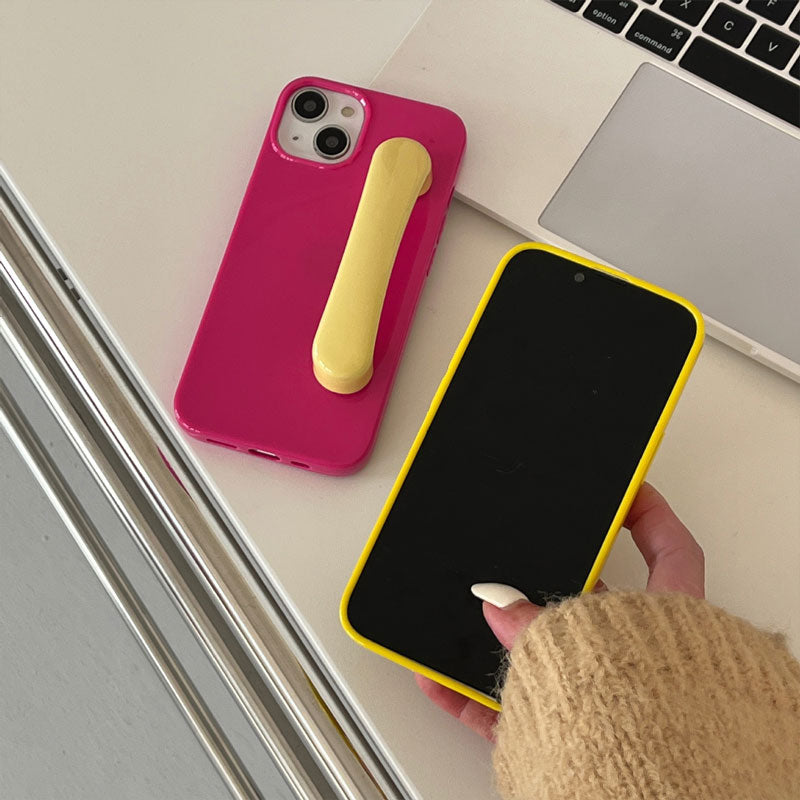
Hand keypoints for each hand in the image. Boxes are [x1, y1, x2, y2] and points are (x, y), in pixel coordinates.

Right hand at [415, 482, 704, 740]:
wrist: (644, 796)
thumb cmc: (654, 730)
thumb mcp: (591, 647)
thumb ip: (541, 624)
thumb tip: (502, 602)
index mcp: (670, 625)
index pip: (670, 548)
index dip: (648, 511)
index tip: (625, 488)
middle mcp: (640, 660)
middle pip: (592, 602)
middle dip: (548, 581)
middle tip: (514, 557)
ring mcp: (602, 697)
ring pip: (544, 656)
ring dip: (498, 642)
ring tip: (462, 623)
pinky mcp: (564, 736)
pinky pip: (507, 706)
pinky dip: (468, 695)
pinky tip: (437, 679)